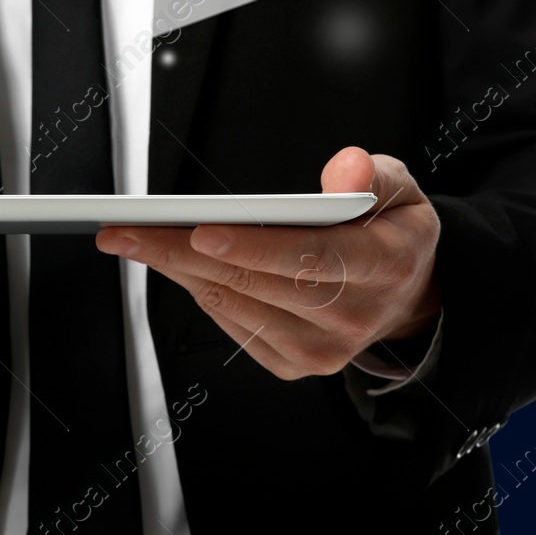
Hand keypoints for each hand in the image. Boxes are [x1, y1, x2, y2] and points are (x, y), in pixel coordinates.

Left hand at [96, 147, 440, 379]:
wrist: (407, 298)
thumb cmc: (392, 234)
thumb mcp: (402, 190)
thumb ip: (374, 174)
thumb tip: (344, 169)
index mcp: (383, 266)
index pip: (309, 258)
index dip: (251, 247)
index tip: (200, 232)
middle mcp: (351, 316)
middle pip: (254, 283)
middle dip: (182, 252)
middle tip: (128, 229)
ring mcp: (322, 349)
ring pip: (234, 304)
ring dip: (177, 271)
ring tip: (136, 240)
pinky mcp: (295, 364)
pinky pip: (233, 326)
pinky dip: (200, 291)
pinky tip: (176, 266)